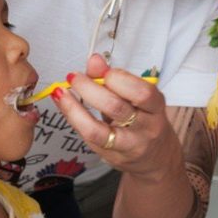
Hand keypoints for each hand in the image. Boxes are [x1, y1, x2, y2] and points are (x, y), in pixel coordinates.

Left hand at [51, 54, 181, 180]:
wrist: (155, 157)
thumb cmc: (144, 121)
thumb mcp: (137, 98)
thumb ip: (116, 79)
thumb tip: (94, 60)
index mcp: (155, 107)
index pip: (141, 93)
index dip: (118, 78)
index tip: (101, 69)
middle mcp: (145, 128)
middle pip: (116, 108)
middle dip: (89, 89)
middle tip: (74, 77)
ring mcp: (128, 146)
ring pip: (98, 130)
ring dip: (74, 108)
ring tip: (61, 93)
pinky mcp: (111, 157)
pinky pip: (88, 138)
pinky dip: (73, 119)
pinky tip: (65, 106)